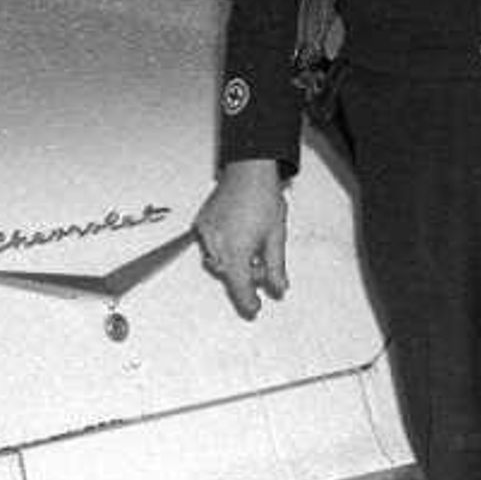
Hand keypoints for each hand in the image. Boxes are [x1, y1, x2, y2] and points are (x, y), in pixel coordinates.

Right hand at [192, 160, 290, 319]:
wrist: (249, 171)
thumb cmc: (263, 198)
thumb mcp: (276, 237)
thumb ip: (276, 267)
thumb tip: (278, 288)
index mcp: (236, 250)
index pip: (239, 286)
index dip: (247, 300)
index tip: (254, 308)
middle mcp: (217, 243)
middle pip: (229, 273)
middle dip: (245, 274)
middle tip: (261, 265)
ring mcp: (206, 233)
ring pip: (219, 260)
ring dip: (234, 260)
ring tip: (252, 244)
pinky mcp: (201, 223)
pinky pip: (211, 245)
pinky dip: (224, 247)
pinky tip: (239, 234)